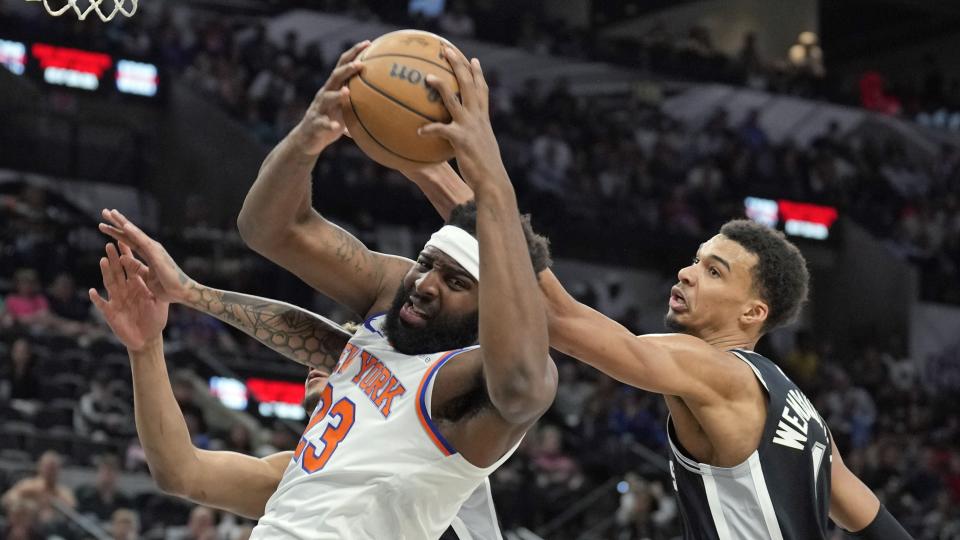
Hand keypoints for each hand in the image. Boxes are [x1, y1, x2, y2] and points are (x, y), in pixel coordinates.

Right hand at [89, 242, 168, 352]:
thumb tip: (160, 272)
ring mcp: (117, 300)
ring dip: (106, 272)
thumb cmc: (155, 320)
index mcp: (137, 286)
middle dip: (114, 259)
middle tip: (110, 244)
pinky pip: (102, 305)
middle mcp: (125, 290)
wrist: (148, 339)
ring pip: (109, 283)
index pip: (130, 267)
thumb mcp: (160, 302)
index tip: (124, 241)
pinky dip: (97, 299)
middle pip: (118, 271)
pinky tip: (93, 291)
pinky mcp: (111, 313)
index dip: (127, 256)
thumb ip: (157, 288)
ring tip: (103, 260)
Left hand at [97, 209, 192, 303]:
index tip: (104, 225)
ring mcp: (154, 250)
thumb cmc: (167, 287)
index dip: (117, 232)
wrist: (182, 292)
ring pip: (135, 234)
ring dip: (123, 223)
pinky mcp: (157, 254)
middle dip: (117, 222)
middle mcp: (151, 248)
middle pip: (130, 233)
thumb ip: (135, 267)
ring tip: (111, 213)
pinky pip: (143, 242)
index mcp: (148, 254)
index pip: (129, 241)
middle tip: (105, 211)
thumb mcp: (146, 277)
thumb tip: (121, 257)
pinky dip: (134, 233)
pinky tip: (125, 226)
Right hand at [290, 40, 369, 154]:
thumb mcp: (347, 110)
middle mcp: (325, 94)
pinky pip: (323, 123)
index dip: (354, 53)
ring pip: (327, 98)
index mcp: (333, 88)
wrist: (308, 138)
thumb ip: (361, 102)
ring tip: (348, 92)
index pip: (343, 65)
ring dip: (337, 95)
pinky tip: (336, 126)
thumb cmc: (332, 121)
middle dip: (347, 69)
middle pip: (335, 77)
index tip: (368, 43)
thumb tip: (389, 101)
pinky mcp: (316, 124)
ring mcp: (319, 108)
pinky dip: (329, 124)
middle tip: (360, 64)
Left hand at [419, 46, 507, 192]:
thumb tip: (460, 141)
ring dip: (440, 87)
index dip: (477, 74)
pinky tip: (418, 132)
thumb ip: (471, 140)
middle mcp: (478, 119)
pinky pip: (441, 130)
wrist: (493, 183)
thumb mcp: (481, 150)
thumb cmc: (485, 171)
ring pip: (453, 101)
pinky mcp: (461, 140)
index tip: (472, 59)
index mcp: (483, 119)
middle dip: (458, 65)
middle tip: (447, 50)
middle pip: (468, 85)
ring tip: (427, 77)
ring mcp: (470, 128)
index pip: (481, 90)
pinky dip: (429, 129)